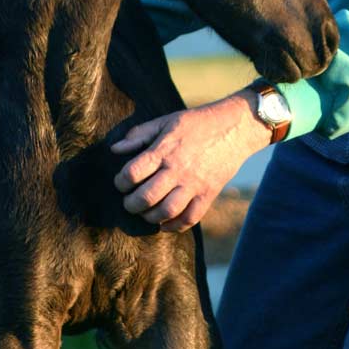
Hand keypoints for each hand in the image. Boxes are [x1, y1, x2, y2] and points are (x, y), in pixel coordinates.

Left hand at [111, 89, 271, 231]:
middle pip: (146, 197)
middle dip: (131, 204)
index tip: (121, 182)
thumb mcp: (166, 121)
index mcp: (164, 150)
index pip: (133, 173)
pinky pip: (190, 218)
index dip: (121, 182)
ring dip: (149, 217)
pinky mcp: (208, 194)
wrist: (234, 128)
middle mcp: (178, 170)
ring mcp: (194, 184)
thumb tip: (115, 149)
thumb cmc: (196, 123)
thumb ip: (139, 135)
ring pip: (166, 212)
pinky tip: (164, 224)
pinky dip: (174, 226)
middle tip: (128, 202)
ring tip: (144, 212)